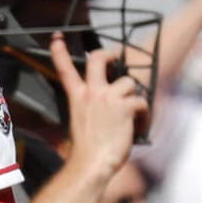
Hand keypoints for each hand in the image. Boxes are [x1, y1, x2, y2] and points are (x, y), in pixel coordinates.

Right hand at [51, 36, 147, 179]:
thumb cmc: (87, 150)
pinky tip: (138, 127)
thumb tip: (110, 106)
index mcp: (77, 97)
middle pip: (98, 58)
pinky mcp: (125, 107)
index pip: (65, 69)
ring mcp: (108, 98)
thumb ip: (92, 108)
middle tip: (114, 58)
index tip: (57, 38)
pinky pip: (142, 102)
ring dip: (133, 97)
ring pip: (129, 82)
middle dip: (108, 54)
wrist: (91, 164)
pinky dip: (144, 116)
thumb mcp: (82, 122)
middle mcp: (91, 92)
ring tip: (132, 115)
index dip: (60, 52)